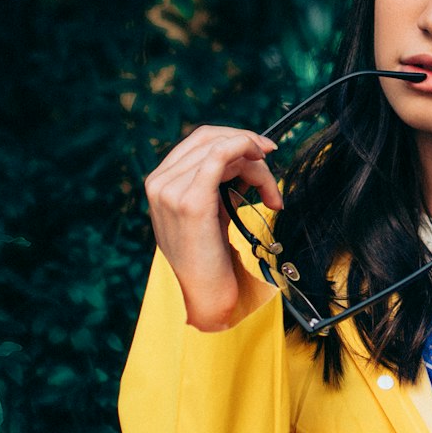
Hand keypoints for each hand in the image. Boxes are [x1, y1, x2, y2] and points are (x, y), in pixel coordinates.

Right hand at [144, 126, 282, 329]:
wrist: (204, 295)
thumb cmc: (211, 258)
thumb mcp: (210, 211)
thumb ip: (219, 182)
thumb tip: (248, 157)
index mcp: (160, 183)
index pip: (199, 141)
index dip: (234, 137)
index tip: (262, 148)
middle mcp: (159, 182)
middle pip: (211, 140)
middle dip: (248, 147)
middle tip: (272, 160)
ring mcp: (171, 190)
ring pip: (222, 149)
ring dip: (257, 165)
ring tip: (272, 193)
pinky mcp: (190, 201)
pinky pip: (220, 155)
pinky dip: (245, 149)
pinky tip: (263, 165)